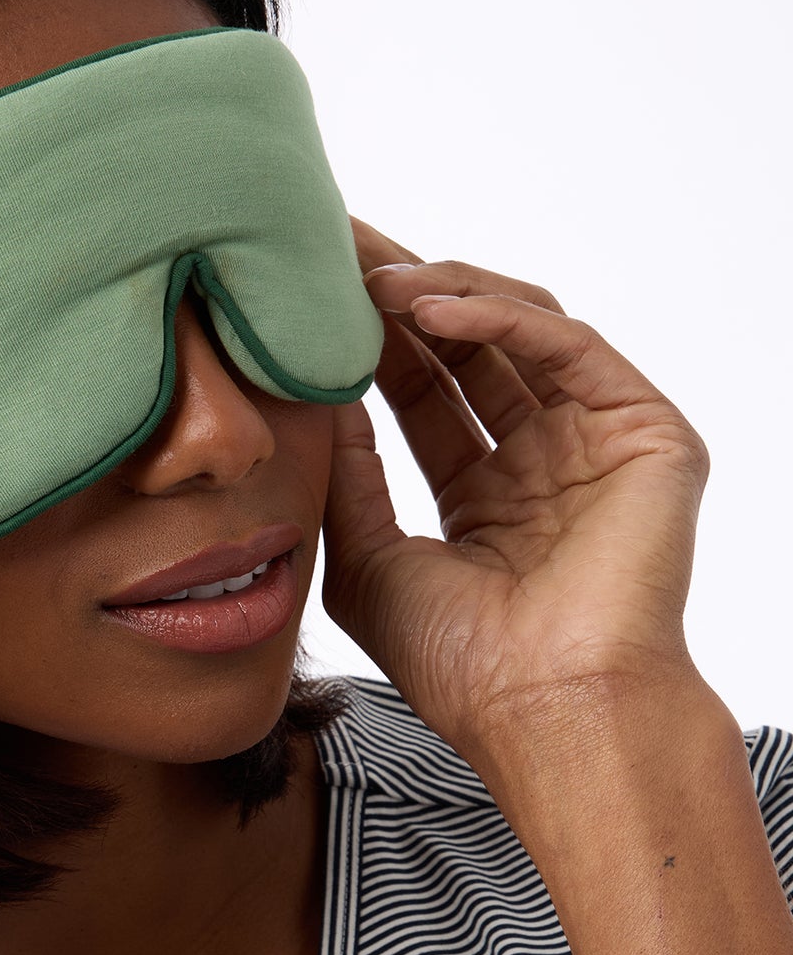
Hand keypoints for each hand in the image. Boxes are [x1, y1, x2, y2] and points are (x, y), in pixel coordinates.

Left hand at [319, 216, 713, 776]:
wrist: (545, 712)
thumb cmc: (460, 664)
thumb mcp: (367, 559)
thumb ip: (347, 475)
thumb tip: (314, 394)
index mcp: (488, 496)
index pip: (421, 389)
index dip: (367, 336)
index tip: (308, 287)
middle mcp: (545, 460)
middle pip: (467, 347)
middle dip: (400, 291)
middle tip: (335, 242)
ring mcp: (598, 444)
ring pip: (519, 330)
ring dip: (442, 293)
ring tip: (370, 278)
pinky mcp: (646, 433)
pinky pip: (566, 346)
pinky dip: (497, 316)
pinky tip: (428, 309)